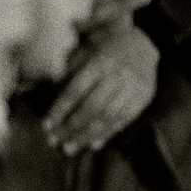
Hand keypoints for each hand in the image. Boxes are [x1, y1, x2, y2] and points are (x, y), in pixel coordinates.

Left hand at [43, 22, 158, 152]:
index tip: (46, 125)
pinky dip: (108, 134)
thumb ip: (68, 71)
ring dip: (87, 135)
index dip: (60, 109)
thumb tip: (50, 95)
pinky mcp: (143, 99)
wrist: (144, 43)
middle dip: (71, 127)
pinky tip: (93, 144)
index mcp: (99, 62)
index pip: (76, 90)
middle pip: (92, 107)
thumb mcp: (85, 50)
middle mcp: (117, 76)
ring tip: (70, 148)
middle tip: (55, 141)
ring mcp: (132, 89)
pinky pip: (124, 121)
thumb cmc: (105, 48)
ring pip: (108, 117)